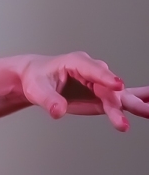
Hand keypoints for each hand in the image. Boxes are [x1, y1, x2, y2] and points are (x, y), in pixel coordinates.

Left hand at [17, 52, 146, 131]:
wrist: (36, 80)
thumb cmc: (36, 80)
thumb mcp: (36, 89)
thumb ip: (48, 100)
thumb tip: (58, 111)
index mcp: (76, 63)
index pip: (93, 70)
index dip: (105, 78)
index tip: (117, 86)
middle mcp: (93, 71)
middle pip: (110, 86)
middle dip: (122, 98)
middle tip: (137, 108)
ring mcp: (101, 84)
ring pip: (120, 95)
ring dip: (135, 103)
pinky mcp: (104, 96)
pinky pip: (123, 100)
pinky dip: (138, 103)